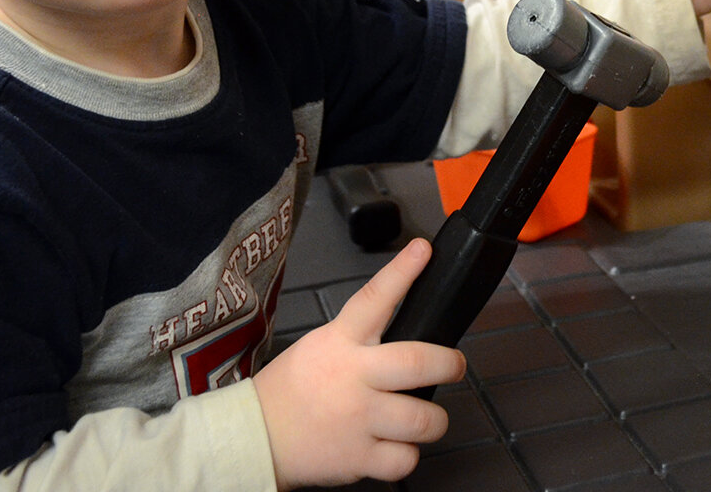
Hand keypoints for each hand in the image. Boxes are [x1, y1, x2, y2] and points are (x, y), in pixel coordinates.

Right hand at [254, 239, 465, 488]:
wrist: (255, 437)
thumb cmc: (292, 390)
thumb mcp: (320, 346)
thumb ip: (360, 339)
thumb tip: (409, 335)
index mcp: (340, 342)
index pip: (374, 298)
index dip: (402, 272)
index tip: (423, 250)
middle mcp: (353, 378)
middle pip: (418, 363)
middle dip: (450, 364)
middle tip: (455, 366)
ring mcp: (358, 419)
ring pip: (423, 419)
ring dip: (433, 420)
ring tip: (425, 418)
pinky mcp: (358, 458)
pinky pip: (405, 459)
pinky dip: (406, 456)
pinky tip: (394, 448)